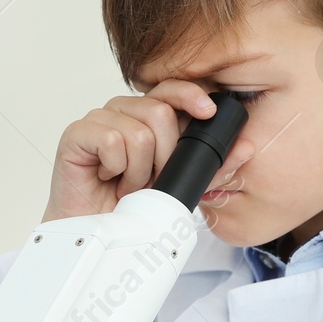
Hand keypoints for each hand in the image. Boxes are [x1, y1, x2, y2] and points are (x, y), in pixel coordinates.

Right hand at [43, 81, 253, 222]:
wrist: (97, 232)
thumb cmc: (131, 205)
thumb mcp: (181, 185)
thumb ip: (212, 167)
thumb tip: (246, 147)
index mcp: (146, 116)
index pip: (171, 89)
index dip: (191, 95)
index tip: (208, 112)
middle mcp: (123, 111)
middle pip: (159, 113)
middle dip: (164, 156)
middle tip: (151, 179)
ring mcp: (98, 120)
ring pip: (138, 132)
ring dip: (139, 170)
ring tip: (128, 184)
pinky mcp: (76, 134)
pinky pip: (111, 141)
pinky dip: (116, 168)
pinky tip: (109, 178)